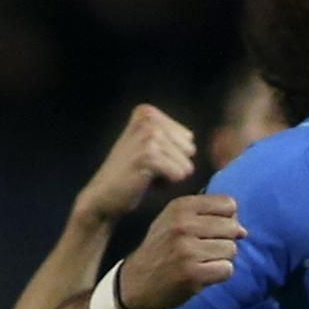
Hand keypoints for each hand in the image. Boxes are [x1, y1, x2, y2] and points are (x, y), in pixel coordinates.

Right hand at [73, 104, 196, 228]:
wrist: (104, 195)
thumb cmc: (132, 175)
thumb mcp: (152, 147)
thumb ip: (173, 138)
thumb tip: (204, 139)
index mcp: (147, 112)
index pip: (187, 138)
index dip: (172, 155)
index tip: (147, 160)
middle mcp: (148, 118)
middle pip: (189, 149)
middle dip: (173, 165)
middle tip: (146, 169)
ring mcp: (147, 136)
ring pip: (186, 164)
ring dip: (168, 176)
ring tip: (144, 175)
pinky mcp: (148, 156)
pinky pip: (179, 174)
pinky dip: (165, 185)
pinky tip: (144, 182)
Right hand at [114, 193, 243, 308]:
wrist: (134, 281)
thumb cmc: (160, 249)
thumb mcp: (173, 220)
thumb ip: (206, 216)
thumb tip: (243, 230)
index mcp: (180, 207)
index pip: (228, 204)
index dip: (228, 219)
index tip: (215, 230)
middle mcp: (183, 225)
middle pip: (232, 228)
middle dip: (226, 241)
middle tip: (208, 250)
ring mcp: (187, 251)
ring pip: (231, 250)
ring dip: (222, 259)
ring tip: (204, 262)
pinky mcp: (192, 274)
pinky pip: (227, 270)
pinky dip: (220, 274)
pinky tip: (204, 275)